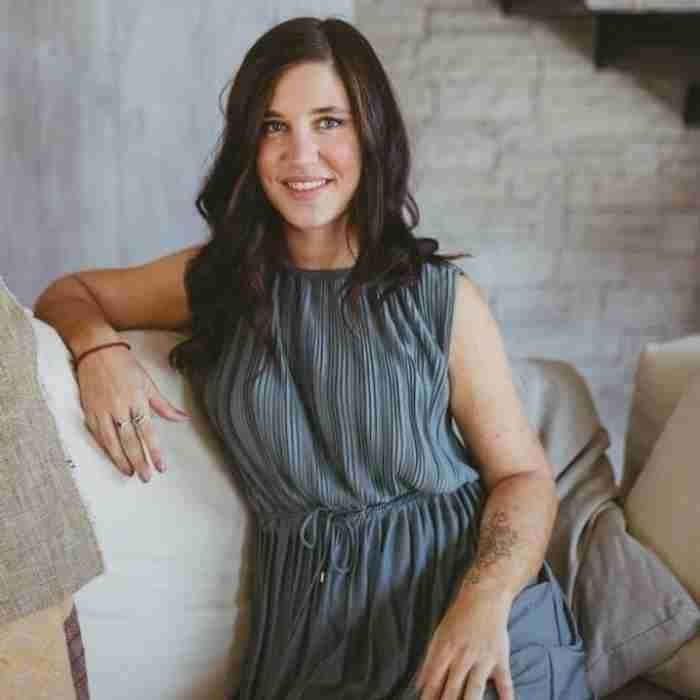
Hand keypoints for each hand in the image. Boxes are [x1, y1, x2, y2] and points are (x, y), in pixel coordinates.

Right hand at [77, 344, 189, 481]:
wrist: (96, 350)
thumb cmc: (125, 365)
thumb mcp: (148, 383)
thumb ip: (164, 405)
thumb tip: (183, 418)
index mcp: (136, 400)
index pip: (148, 431)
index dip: (154, 451)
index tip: (161, 467)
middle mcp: (119, 407)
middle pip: (129, 440)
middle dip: (138, 461)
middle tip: (146, 477)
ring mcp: (101, 410)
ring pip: (111, 441)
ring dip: (121, 459)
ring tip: (130, 473)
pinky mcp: (89, 411)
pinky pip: (97, 435)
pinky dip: (105, 449)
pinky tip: (113, 458)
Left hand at [415, 585, 514, 699]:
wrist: (485, 596)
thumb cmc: (459, 616)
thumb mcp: (440, 634)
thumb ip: (430, 661)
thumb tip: (419, 685)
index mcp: (446, 650)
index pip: (434, 679)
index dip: (429, 697)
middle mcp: (463, 656)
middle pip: (453, 688)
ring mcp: (482, 658)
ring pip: (475, 688)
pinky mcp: (500, 658)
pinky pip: (505, 681)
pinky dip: (507, 696)